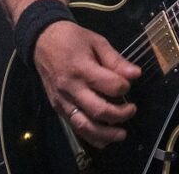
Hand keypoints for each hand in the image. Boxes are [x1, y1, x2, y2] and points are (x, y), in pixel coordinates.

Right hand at [33, 20, 140, 148]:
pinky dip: (90, 136)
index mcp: (82, 68)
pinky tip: (104, 139)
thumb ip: (115, 60)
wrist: (43, 42)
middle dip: (119, 114)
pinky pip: (74, 127)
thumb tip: (136, 74)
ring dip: (105, 134)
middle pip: (98, 110)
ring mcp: (63, 101)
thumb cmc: (72, 38)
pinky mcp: (58, 108)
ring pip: (84, 126)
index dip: (123, 87)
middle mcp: (71, 88)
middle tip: (132, 110)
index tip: (129, 83)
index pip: (108, 85)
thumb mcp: (97, 41)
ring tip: (122, 134)